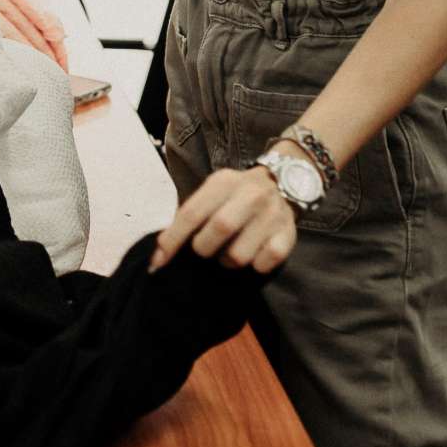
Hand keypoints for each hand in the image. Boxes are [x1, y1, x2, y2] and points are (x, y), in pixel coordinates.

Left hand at [148, 166, 297, 275]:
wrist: (283, 182)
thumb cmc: (235, 194)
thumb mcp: (212, 193)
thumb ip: (189, 216)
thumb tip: (160, 253)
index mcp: (224, 181)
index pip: (192, 212)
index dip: (172, 240)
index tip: (158, 262)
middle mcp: (251, 194)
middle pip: (219, 229)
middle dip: (203, 248)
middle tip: (204, 249)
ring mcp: (272, 214)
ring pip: (239, 255)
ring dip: (227, 261)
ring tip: (229, 251)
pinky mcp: (288, 234)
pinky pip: (264, 263)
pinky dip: (254, 265)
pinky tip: (253, 253)